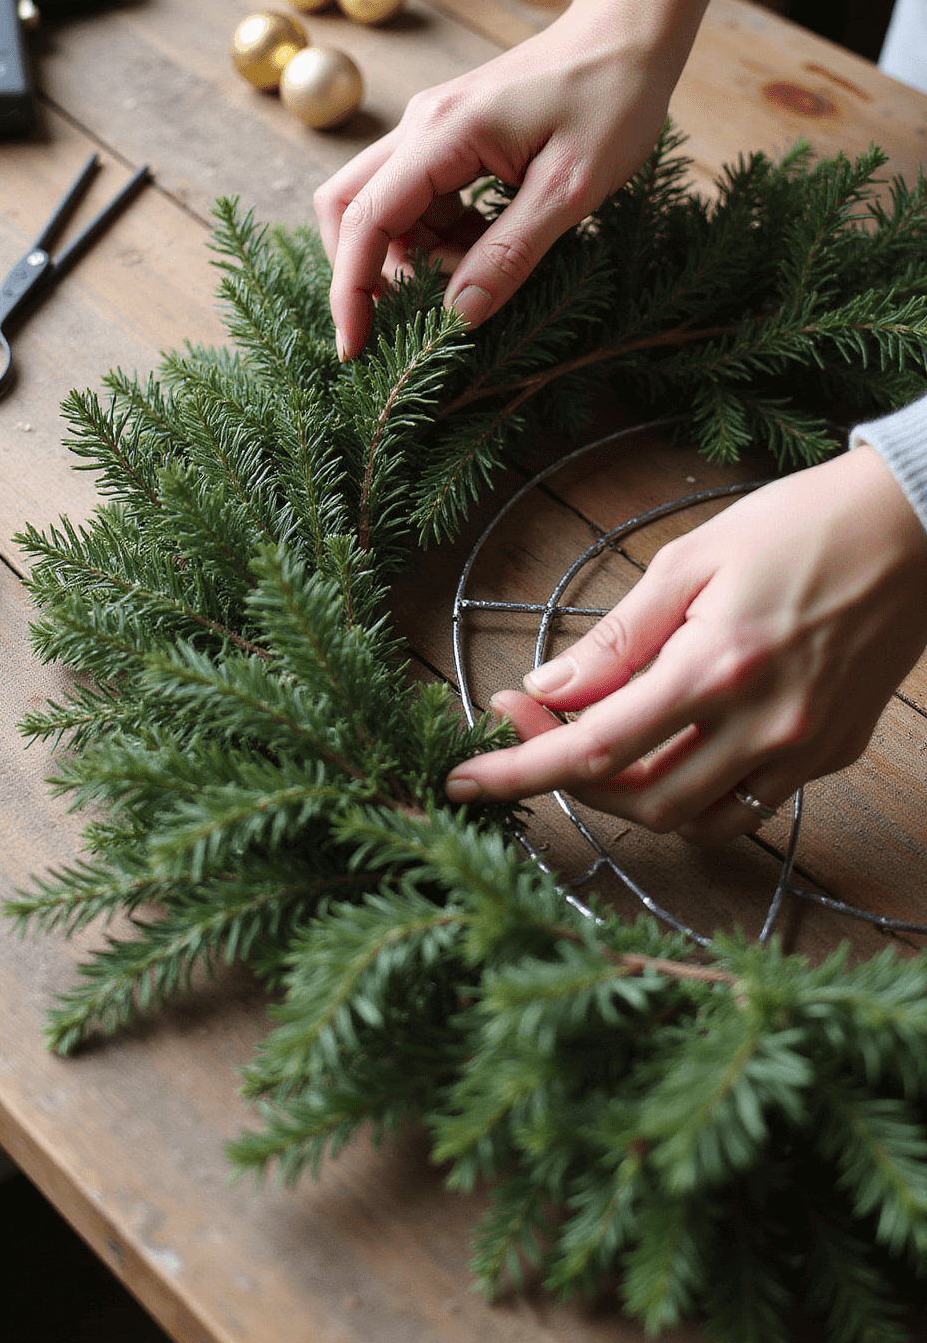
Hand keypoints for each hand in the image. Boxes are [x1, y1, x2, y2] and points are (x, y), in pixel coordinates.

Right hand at [316, 0, 740, 358]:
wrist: (630, 33)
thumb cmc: (612, 98)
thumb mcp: (571, 188)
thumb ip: (510, 254)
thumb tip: (458, 315)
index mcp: (443, 133)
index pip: (366, 220)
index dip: (351, 291)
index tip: (354, 349)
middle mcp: (421, 126)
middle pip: (349, 208)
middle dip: (364, 272)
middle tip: (408, 319)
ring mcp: (431, 128)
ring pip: (385, 207)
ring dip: (416, 257)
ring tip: (480, 275)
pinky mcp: (450, 137)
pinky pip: (420, 198)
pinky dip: (441, 237)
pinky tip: (490, 247)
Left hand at [444, 447, 926, 842]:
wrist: (914, 526)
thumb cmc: (797, 525)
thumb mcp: (689, 561)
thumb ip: (615, 639)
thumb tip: (546, 691)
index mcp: (717, 668)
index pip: (594, 748)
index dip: (519, 769)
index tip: (462, 777)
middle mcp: (762, 725)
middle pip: (638, 800)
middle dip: (569, 778)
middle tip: (529, 723)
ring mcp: (803, 750)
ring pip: (692, 817)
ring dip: (629, 793)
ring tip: (593, 736)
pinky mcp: (831, 754)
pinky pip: (744, 802)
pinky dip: (692, 788)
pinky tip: (668, 740)